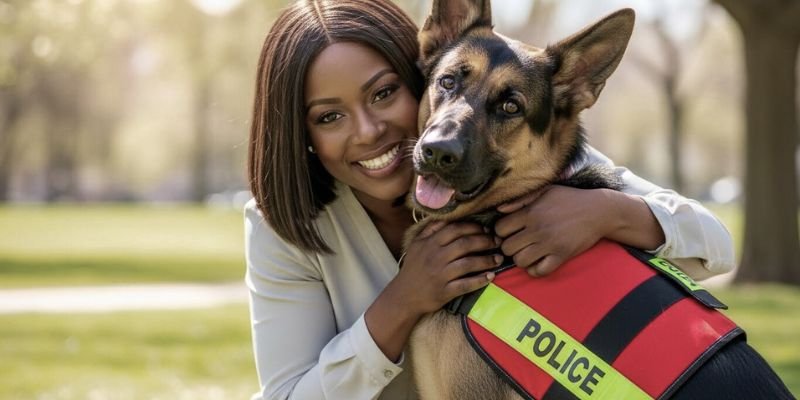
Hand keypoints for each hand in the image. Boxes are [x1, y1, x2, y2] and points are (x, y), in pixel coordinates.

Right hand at [388, 220, 501, 316]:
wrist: (404, 296)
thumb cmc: (413, 268)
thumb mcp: (416, 245)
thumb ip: (430, 229)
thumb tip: (447, 217)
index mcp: (430, 243)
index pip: (455, 229)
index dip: (474, 227)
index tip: (486, 229)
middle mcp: (435, 257)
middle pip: (465, 244)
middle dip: (485, 241)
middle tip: (498, 242)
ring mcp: (440, 275)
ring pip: (468, 264)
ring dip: (487, 260)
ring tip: (499, 259)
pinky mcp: (444, 291)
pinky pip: (466, 285)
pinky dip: (480, 280)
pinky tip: (490, 277)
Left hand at [495, 186, 611, 275]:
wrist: (598, 211)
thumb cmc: (569, 199)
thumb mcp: (545, 190)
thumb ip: (520, 199)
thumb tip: (499, 209)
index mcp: (530, 212)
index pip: (500, 229)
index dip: (501, 231)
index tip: (510, 231)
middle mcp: (537, 229)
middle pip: (507, 248)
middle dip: (509, 247)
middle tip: (518, 243)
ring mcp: (550, 244)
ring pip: (520, 261)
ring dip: (521, 259)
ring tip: (528, 252)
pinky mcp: (562, 256)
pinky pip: (539, 271)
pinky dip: (535, 270)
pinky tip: (539, 261)